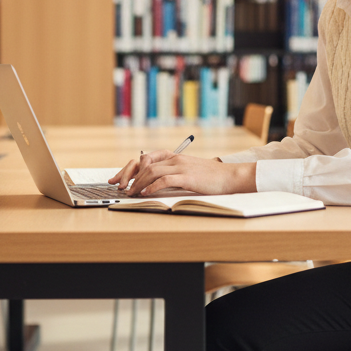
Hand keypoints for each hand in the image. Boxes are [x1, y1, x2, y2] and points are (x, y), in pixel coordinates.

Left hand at [109, 150, 256, 196]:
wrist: (230, 176)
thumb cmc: (211, 176)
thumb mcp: (189, 170)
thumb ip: (173, 172)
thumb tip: (155, 182)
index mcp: (174, 156)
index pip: (146, 158)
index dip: (131, 169)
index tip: (121, 179)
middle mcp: (175, 159)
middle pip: (145, 165)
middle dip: (131, 177)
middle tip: (123, 189)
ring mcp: (181, 167)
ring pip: (152, 172)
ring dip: (139, 184)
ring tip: (132, 194)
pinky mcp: (187, 177)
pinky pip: (164, 180)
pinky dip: (152, 187)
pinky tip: (146, 193)